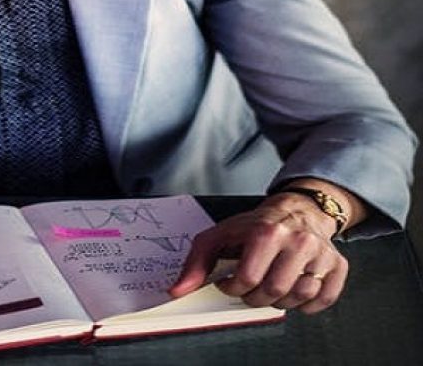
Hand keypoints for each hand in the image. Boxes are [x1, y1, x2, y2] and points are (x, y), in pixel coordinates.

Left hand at [169, 195, 348, 313]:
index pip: (248, 278)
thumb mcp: (218, 237)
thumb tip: (177, 291)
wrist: (296, 211)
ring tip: (270, 288)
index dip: (233, 288)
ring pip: (301, 296)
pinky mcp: (338, 264)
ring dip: (281, 302)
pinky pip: (327, 297)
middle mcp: (297, 240)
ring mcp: (320, 253)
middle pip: (275, 290)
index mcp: (266, 232)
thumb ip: (195, 264)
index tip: (230, 283)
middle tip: (250, 290)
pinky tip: (294, 294)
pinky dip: (309, 305)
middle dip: (255, 298)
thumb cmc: (254, 227)